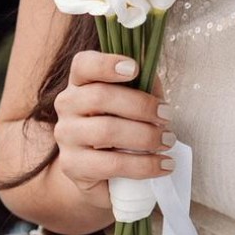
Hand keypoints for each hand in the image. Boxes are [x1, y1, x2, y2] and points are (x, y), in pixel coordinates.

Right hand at [53, 50, 174, 212]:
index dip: (107, 64)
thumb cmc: (123, 126)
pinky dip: (143, 165)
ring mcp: (66, 136)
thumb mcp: (135, 101)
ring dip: (145, 136)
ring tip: (168, 141)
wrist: (103, 170)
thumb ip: (143, 86)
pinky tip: (163, 165)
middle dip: (141, 106)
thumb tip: (152, 77)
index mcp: (80, 81)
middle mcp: (67, 105)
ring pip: (106, 131)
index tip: (135, 69)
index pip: (84, 65)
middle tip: (167, 116)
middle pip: (100, 97)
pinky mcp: (72, 166)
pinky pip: (111, 164)